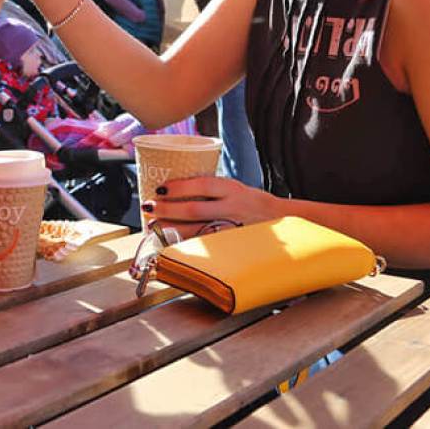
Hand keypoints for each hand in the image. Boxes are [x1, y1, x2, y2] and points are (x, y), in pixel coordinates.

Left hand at [142, 176, 281, 237]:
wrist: (281, 221)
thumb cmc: (252, 202)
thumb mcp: (235, 187)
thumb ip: (211, 189)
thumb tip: (176, 187)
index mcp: (232, 189)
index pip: (202, 184)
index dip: (179, 187)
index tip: (160, 188)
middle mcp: (232, 208)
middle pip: (194, 209)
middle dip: (167, 209)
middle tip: (148, 206)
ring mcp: (232, 228)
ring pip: (196, 230)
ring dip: (171, 228)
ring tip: (152, 225)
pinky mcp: (231, 245)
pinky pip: (204, 244)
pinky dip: (186, 243)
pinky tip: (170, 241)